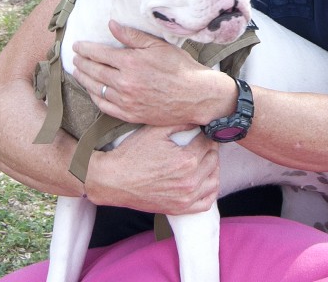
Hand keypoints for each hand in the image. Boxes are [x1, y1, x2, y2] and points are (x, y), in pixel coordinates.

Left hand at [72, 20, 224, 125]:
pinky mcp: (131, 114)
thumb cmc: (180, 68)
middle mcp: (125, 83)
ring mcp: (126, 101)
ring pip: (96, 89)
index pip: (99, 54)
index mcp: (130, 62)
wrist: (196, 95)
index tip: (78, 45)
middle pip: (94, 71)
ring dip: (84, 79)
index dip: (85, 49)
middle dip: (81, 63)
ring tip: (79, 72)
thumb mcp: (158, 46)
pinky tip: (92, 92)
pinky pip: (105, 106)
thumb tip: (111, 25)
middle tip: (75, 57)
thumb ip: (132, 36)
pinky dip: (95, 97)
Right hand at [85, 124, 219, 214]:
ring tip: (204, 159)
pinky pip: (206, 202)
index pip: (208, 143)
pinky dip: (210, 190)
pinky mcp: (180, 209)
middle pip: (213, 160)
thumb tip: (198, 119)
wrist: (113, 180)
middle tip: (203, 142)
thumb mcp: (156, 131)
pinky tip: (205, 180)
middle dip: (210, 148)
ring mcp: (186, 198)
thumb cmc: (132, 154)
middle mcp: (190, 181)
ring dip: (213, 167)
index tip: (203, 131)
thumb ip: (180, 122)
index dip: (206, 134)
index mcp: (187, 160)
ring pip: (214, 180)